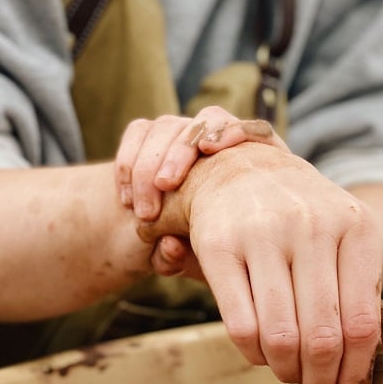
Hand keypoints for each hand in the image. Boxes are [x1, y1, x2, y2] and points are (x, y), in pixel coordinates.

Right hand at [115, 109, 287, 279]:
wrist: (161, 241)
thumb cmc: (203, 255)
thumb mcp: (200, 264)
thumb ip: (189, 258)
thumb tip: (171, 244)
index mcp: (253, 166)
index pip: (256, 130)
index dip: (235, 132)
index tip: (210, 151)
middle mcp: (221, 141)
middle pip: (210, 119)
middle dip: (182, 150)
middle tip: (165, 187)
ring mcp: (185, 134)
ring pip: (169, 126)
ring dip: (150, 164)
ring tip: (144, 212)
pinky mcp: (151, 137)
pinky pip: (139, 132)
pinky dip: (129, 161)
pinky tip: (126, 199)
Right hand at [139, 142, 382, 383]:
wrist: (242, 166)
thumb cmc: (302, 215)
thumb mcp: (343, 235)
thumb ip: (357, 290)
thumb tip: (360, 374)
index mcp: (355, 225)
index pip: (363, 322)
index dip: (357, 374)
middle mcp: (312, 225)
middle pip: (324, 337)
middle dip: (322, 383)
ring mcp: (263, 232)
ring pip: (282, 336)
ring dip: (287, 372)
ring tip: (290, 374)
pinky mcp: (219, 244)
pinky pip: (240, 325)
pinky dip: (253, 354)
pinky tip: (261, 352)